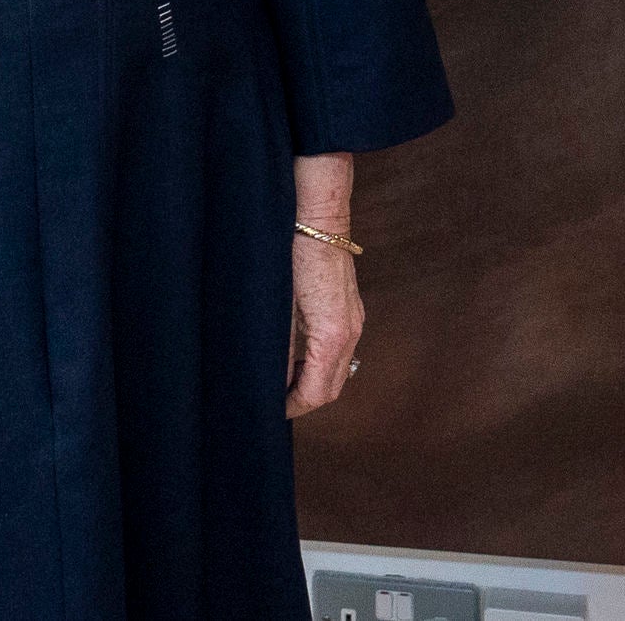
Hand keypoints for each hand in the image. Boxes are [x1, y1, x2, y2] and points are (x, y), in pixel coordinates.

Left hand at [288, 232, 363, 417]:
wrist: (318, 214)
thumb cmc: (292, 254)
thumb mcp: (278, 306)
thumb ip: (279, 349)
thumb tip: (273, 381)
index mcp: (332, 335)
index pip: (318, 392)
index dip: (293, 406)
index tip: (270, 409)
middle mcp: (351, 331)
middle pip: (333, 386)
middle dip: (305, 399)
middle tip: (274, 400)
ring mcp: (354, 319)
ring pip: (340, 369)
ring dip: (314, 382)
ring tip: (282, 381)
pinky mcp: (351, 308)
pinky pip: (341, 350)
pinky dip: (321, 363)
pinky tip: (298, 356)